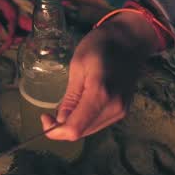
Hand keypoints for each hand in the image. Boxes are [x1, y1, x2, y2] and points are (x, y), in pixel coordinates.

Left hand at [45, 11, 162, 141]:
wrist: (129, 41)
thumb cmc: (100, 46)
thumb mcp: (78, 66)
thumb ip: (70, 97)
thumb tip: (60, 120)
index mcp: (101, 94)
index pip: (75, 129)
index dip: (55, 130)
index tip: (44, 116)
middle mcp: (114, 108)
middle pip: (81, 133)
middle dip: (62, 128)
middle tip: (51, 112)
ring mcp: (120, 111)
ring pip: (89, 131)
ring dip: (73, 124)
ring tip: (66, 106)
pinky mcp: (122, 111)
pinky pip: (98, 124)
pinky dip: (84, 120)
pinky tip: (79, 106)